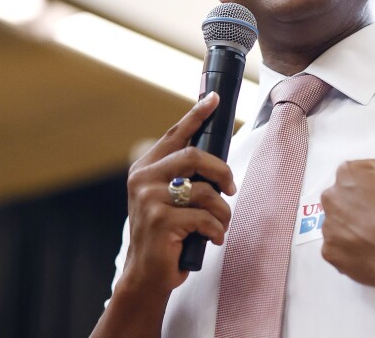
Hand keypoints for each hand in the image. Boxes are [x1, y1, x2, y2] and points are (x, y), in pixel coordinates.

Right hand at [119, 93, 236, 295]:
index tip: (214, 98)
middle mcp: (143, 179)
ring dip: (222, 210)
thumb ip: (183, 177)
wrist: (146, 275)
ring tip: (220, 223)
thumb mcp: (170, 199)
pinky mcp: (161, 221)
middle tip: (231, 189)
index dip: (196, 115)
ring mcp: (149, 200)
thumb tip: (218, 159)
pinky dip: (216, 229)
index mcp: (145, 168)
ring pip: (205, 191)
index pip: (175, 134)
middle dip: (222, 172)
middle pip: (195, 156)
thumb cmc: (167, 235)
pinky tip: (211, 238)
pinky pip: (205, 217)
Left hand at [320, 159, 374, 287]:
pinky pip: (340, 246)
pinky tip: (370, 249)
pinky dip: (352, 247)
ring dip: (354, 224)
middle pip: (345, 195)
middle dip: (361, 199)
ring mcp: (328, 228)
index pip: (360, 169)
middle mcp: (331, 199)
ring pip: (340, 222)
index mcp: (347, 175)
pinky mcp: (330, 253)